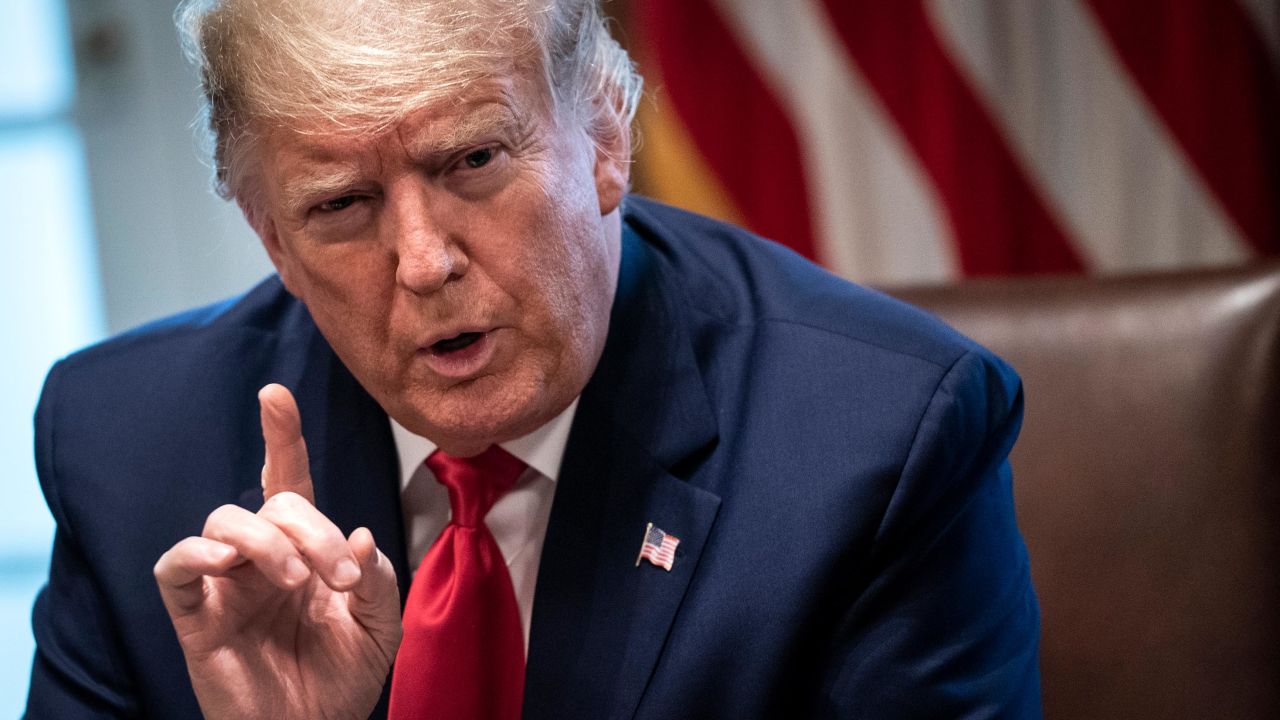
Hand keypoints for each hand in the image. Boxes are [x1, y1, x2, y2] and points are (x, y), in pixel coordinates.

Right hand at [154, 384, 401, 719]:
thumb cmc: (342, 679)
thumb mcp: (381, 626)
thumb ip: (379, 578)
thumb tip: (359, 534)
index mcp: (305, 550)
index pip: (288, 481)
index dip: (281, 437)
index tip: (274, 395)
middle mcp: (263, 557)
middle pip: (274, 503)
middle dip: (314, 529)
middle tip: (342, 575)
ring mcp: (226, 583)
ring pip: (226, 520)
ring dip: (268, 540)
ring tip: (296, 580)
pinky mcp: (195, 614)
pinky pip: (175, 566)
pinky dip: (195, 552)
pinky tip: (225, 560)